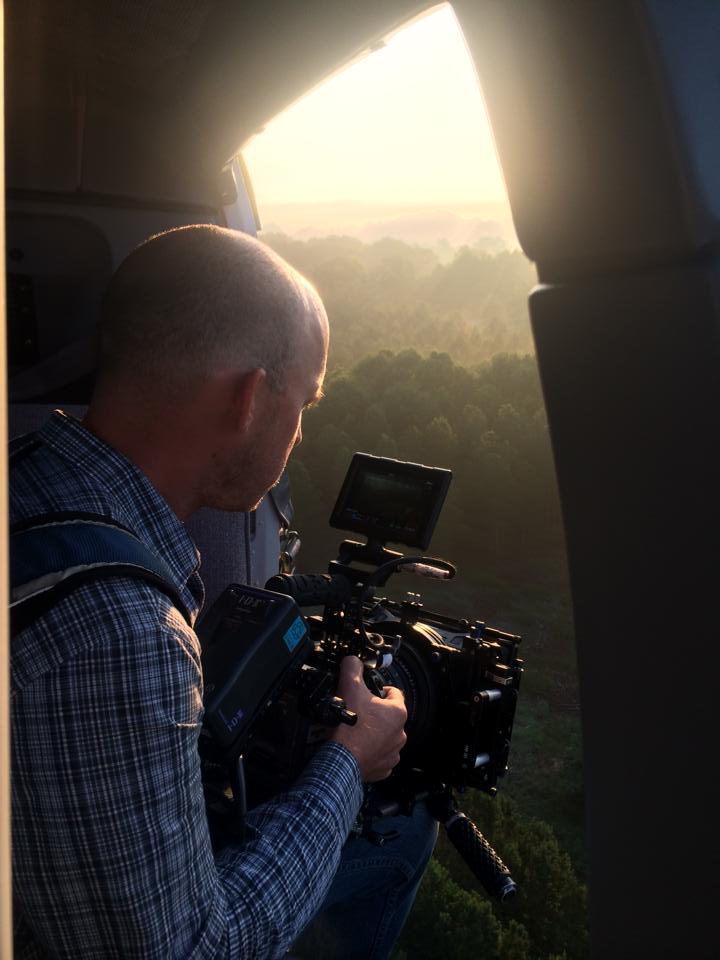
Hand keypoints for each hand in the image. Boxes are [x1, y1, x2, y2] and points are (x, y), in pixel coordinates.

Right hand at [330, 656, 406, 781]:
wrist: (341, 759)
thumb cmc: (349, 726)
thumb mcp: (350, 687)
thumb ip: (352, 668)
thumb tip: (352, 660)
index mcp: (397, 712)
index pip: (394, 693)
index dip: (379, 691)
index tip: (367, 694)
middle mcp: (400, 733)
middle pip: (389, 717)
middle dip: (375, 714)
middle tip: (357, 713)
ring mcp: (393, 752)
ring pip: (385, 737)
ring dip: (374, 734)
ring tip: (356, 732)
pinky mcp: (384, 768)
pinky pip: (380, 757)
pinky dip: (371, 753)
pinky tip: (358, 748)